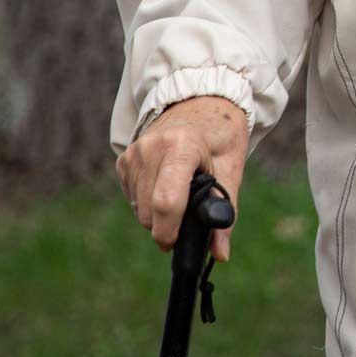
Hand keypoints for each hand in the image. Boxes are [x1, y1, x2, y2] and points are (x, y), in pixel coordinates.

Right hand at [115, 95, 248, 261]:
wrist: (201, 101)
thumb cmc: (221, 135)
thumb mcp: (232, 168)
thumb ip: (225, 211)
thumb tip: (220, 255)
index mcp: (181, 147)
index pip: (166, 201)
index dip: (170, 230)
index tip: (177, 242)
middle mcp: (150, 148)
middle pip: (149, 211)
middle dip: (167, 225)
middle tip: (190, 214)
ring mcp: (133, 153)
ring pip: (138, 209)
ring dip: (158, 214)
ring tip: (182, 191)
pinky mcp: (123, 159)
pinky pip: (132, 197)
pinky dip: (148, 201)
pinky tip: (166, 182)